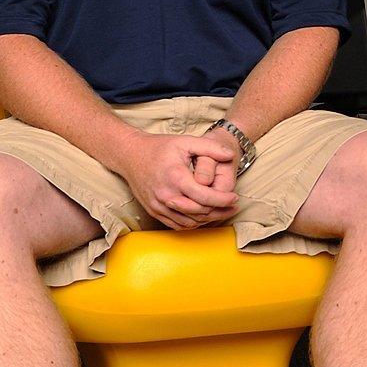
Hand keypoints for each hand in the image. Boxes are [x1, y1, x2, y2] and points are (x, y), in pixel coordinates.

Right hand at [113, 132, 239, 229]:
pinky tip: (203, 217)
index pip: (205, 197)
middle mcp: (167, 195)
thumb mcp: (185, 141)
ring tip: (222, 212)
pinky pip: (177, 225)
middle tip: (234, 206)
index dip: (223, 200)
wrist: (130, 155)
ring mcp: (159, 206)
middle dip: (220, 211)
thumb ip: (209, 147)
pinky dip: (193, 224)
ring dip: (208, 220)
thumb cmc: (159, 147)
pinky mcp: (154, 211)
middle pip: (199, 213)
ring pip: (189, 222)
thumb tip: (230, 154)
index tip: (235, 197)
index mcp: (176, 178)